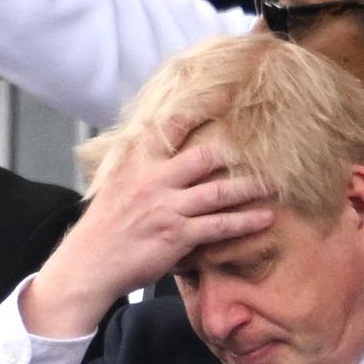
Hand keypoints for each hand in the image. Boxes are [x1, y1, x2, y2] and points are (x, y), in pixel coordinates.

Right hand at [22, 118, 273, 337]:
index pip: (168, 128)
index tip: (222, 99)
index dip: (196, 112)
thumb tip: (163, 158)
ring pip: (219, 192)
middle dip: (234, 154)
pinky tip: (264, 218)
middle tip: (260, 151)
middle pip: (204, 156)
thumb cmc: (103, 229)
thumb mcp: (115, 187)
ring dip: (250, 187)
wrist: (89, 264)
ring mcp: (167, 208)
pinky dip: (245, 222)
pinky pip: (219, 226)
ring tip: (274, 184)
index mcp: (136, 164)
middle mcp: (153, 180)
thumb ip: (140, 170)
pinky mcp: (178, 236)